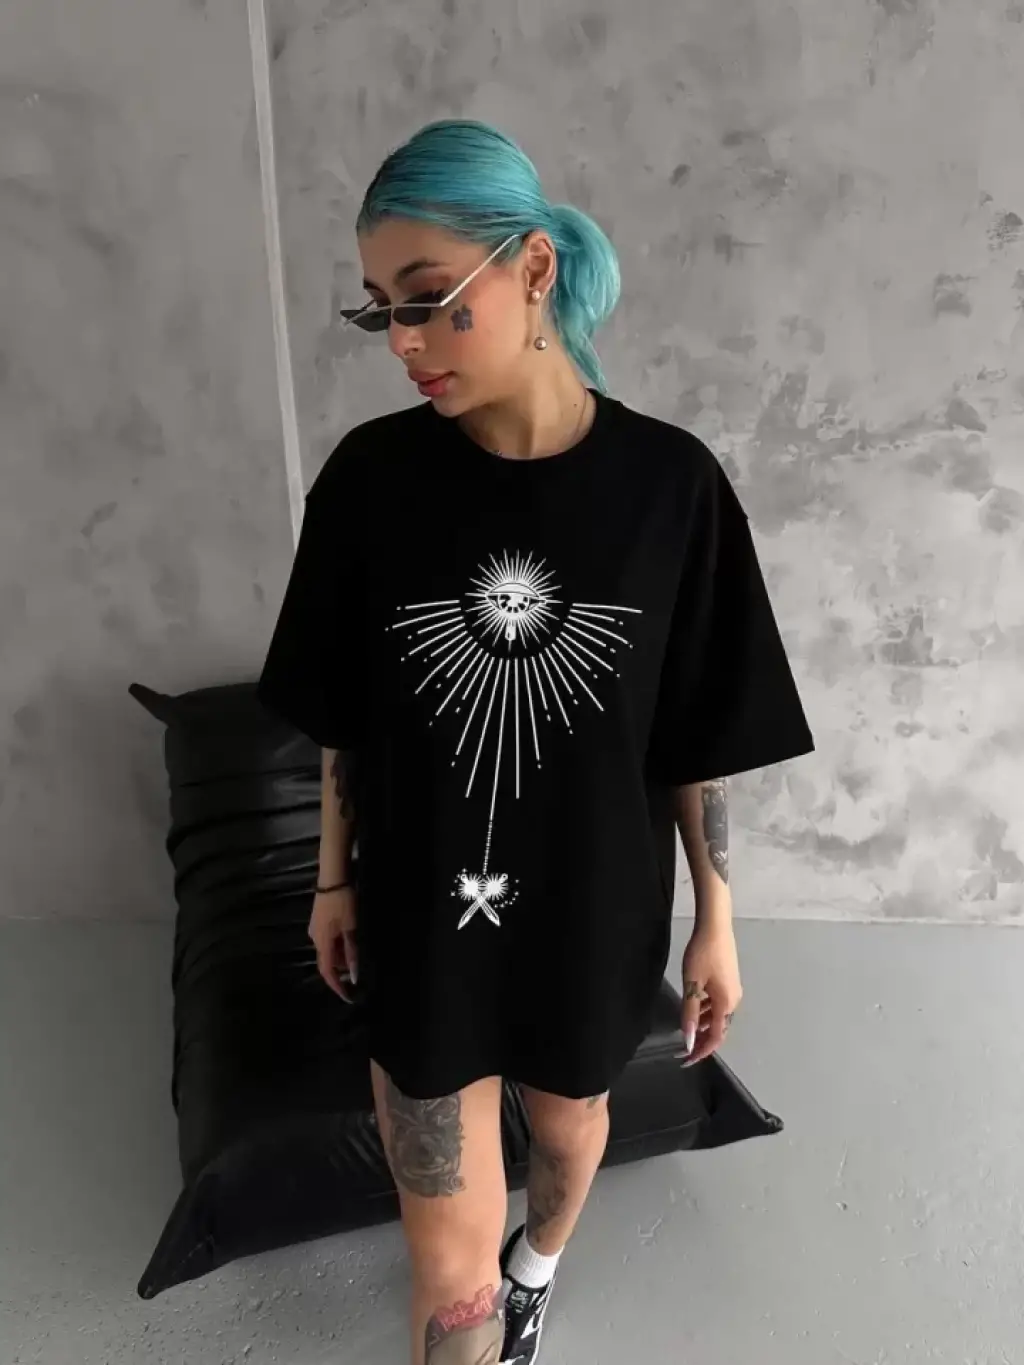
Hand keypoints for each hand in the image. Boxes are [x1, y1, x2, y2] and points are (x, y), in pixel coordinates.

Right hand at [309, 886, 358, 1002]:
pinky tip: (347, 945)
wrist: (332, 878)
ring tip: (353, 962)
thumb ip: (351, 953)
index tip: (347, 997)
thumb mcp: (351, 929)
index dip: (336, 987)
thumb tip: (352, 977)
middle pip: (325, 963)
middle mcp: (315, 939)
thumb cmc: (343, 903)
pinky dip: (336, 948)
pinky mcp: (317, 922)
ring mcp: (314, 930)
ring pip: (326, 952)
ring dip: (338, 960)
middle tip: (353, 980)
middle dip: (338, 974)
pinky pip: (326, 942)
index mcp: (322, 943)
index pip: (327, 972)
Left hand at [679, 919, 741, 1065]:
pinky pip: (718, 1003)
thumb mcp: (691, 985)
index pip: (715, 1037)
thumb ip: (690, 1014)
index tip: (686, 1060)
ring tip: (686, 1029)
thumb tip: (689, 1042)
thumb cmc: (702, 954)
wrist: (715, 926)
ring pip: (717, 1015)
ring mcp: (733, 990)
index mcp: (726, 1004)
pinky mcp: (729, 981)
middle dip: (701, 1040)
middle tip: (683, 1049)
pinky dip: (706, 1011)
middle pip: (719, 1028)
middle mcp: (734, 1000)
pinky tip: (694, 1006)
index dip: (701, 1051)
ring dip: (703, 1025)